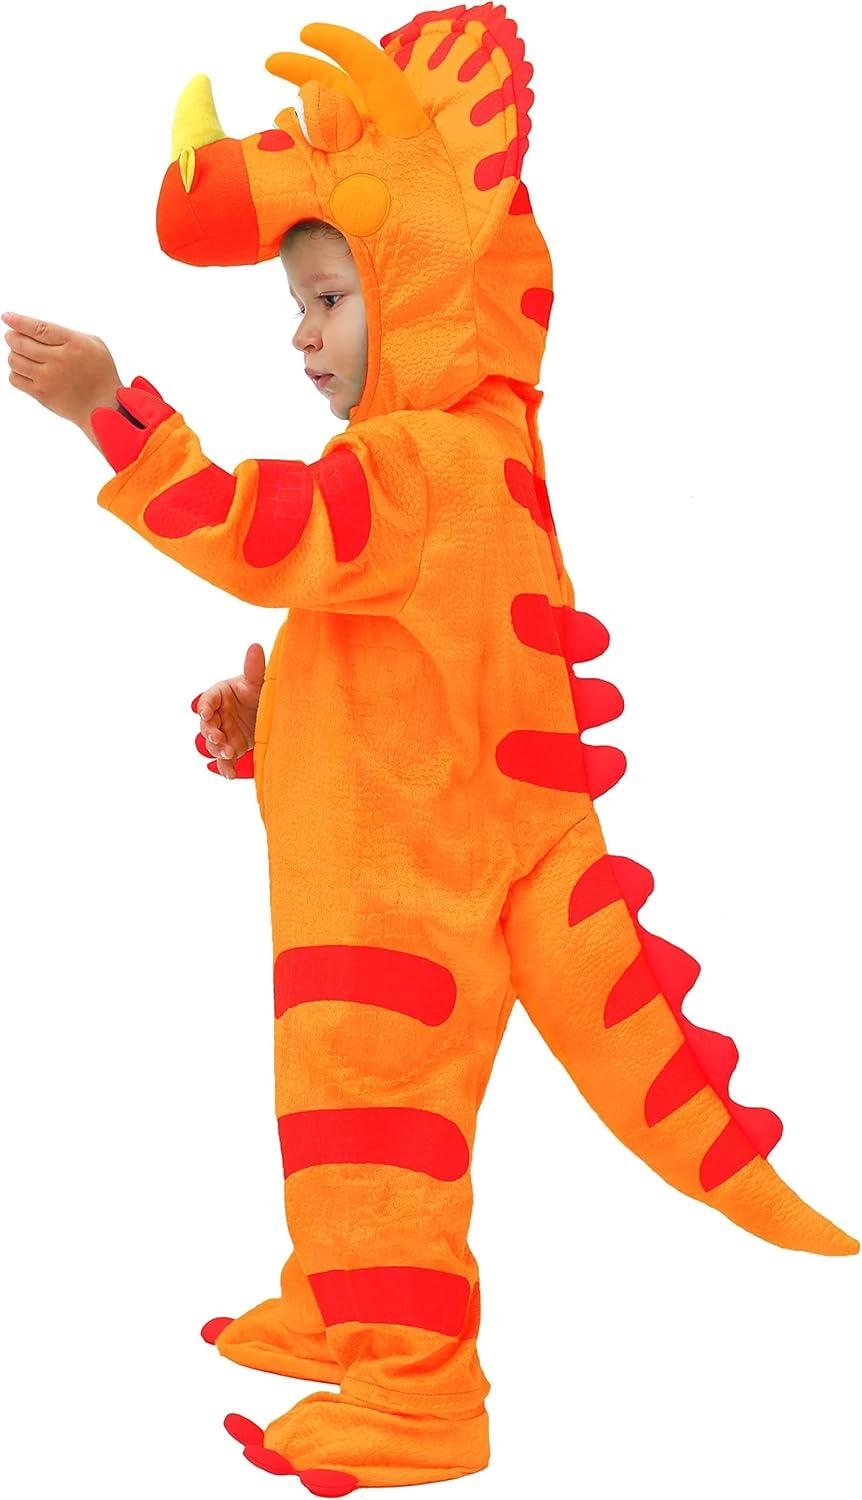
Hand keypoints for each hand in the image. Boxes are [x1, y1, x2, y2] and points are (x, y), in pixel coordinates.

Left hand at [3, 310, 123, 447]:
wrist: (104, 407)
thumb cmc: (101, 373)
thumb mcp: (94, 344)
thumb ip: (67, 334)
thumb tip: (38, 329)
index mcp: (73, 344)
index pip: (38, 328)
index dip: (18, 321)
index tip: (7, 317)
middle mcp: (59, 360)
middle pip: (20, 342)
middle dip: (12, 336)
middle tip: (13, 336)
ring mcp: (48, 379)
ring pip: (14, 360)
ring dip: (14, 354)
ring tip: (22, 355)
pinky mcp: (41, 394)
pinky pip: (15, 378)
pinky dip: (16, 372)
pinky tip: (26, 371)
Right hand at [194, 643, 266, 780]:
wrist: (271, 711)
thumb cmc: (259, 692)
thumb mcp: (257, 681)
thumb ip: (254, 668)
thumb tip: (255, 646)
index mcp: (220, 694)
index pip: (208, 700)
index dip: (205, 708)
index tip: (206, 714)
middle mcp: (218, 714)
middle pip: (207, 725)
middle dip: (211, 733)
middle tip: (218, 738)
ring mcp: (224, 731)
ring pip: (214, 743)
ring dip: (218, 750)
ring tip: (229, 756)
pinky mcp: (232, 746)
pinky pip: (225, 758)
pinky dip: (226, 767)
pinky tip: (230, 774)